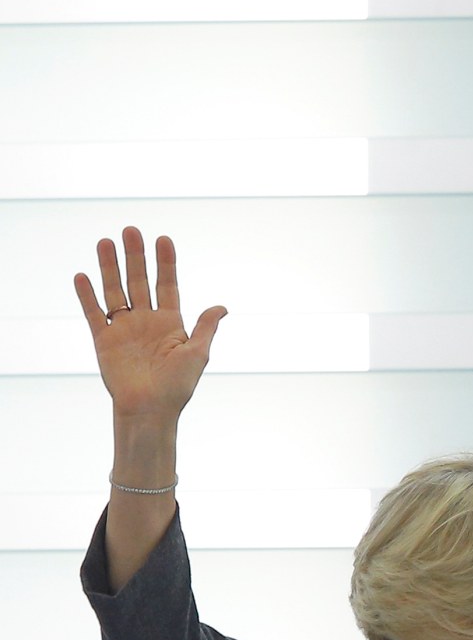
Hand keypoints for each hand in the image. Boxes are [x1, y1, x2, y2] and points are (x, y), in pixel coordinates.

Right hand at [75, 226, 225, 422]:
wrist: (150, 409)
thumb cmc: (177, 386)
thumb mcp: (197, 354)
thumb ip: (205, 327)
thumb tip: (222, 306)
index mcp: (171, 323)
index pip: (167, 285)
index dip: (165, 263)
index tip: (163, 239)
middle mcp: (146, 321)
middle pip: (139, 281)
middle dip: (136, 256)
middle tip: (131, 230)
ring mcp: (124, 328)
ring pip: (115, 291)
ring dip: (109, 267)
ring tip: (105, 242)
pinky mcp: (104, 339)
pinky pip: (94, 313)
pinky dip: (88, 295)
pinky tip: (83, 276)